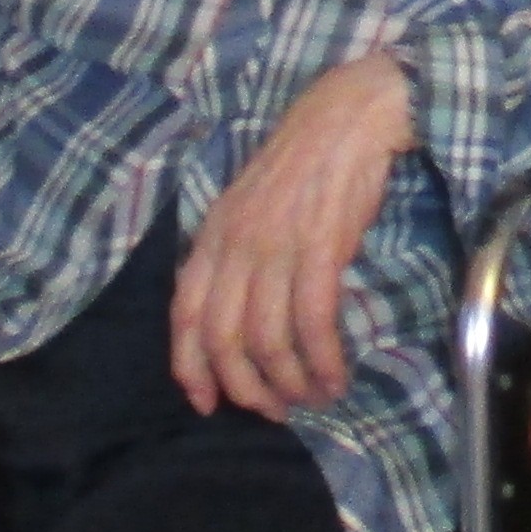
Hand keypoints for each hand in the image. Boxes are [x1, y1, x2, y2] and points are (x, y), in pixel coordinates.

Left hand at [172, 53, 417, 421]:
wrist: (345, 120)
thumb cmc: (301, 166)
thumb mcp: (246, 208)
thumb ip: (236, 257)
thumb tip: (241, 318)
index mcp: (212, 236)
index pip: (185, 314)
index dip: (190, 366)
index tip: (205, 402)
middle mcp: (235, 246)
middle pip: (224, 338)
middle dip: (246, 388)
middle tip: (273, 411)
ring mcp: (275, 248)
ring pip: (268, 338)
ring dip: (289, 381)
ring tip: (312, 398)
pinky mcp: (318, 250)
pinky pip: (313, 322)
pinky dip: (323, 360)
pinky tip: (336, 376)